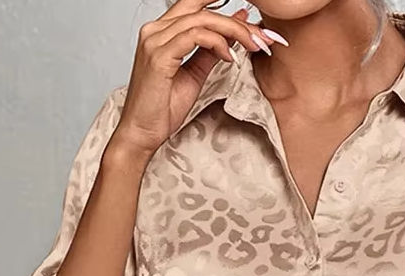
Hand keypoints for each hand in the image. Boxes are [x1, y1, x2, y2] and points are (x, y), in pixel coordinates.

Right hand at [112, 0, 283, 155]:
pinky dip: (217, 44)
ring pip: (202, 20)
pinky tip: (230, 58)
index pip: (196, 5)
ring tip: (253, 46)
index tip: (253, 26)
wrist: (142, 133)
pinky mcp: (158, 56)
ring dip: (234, 31)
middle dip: (237, 21)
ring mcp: (154, 40)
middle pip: (201, 7)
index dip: (225, 10)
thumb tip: (231, 35)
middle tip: (262, 36)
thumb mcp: (194, 75)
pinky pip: (194, 36)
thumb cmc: (162, 109)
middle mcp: (155, 30)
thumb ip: (209, 52)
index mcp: (162, 31)